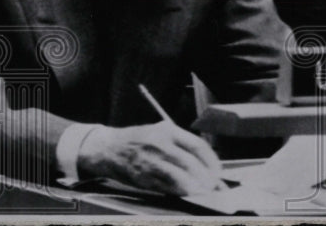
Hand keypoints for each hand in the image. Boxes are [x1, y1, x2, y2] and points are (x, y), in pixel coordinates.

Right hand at [77, 121, 223, 195]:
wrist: (107, 148)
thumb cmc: (138, 141)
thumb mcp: (160, 131)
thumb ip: (180, 143)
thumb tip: (204, 162)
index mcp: (168, 131)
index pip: (197, 145)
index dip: (211, 160)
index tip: (217, 170)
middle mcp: (160, 144)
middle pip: (190, 163)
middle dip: (205, 177)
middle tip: (213, 185)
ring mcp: (150, 161)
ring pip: (179, 176)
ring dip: (194, 187)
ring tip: (203, 191)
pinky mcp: (142, 177)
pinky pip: (165, 187)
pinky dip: (178, 192)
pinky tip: (187, 194)